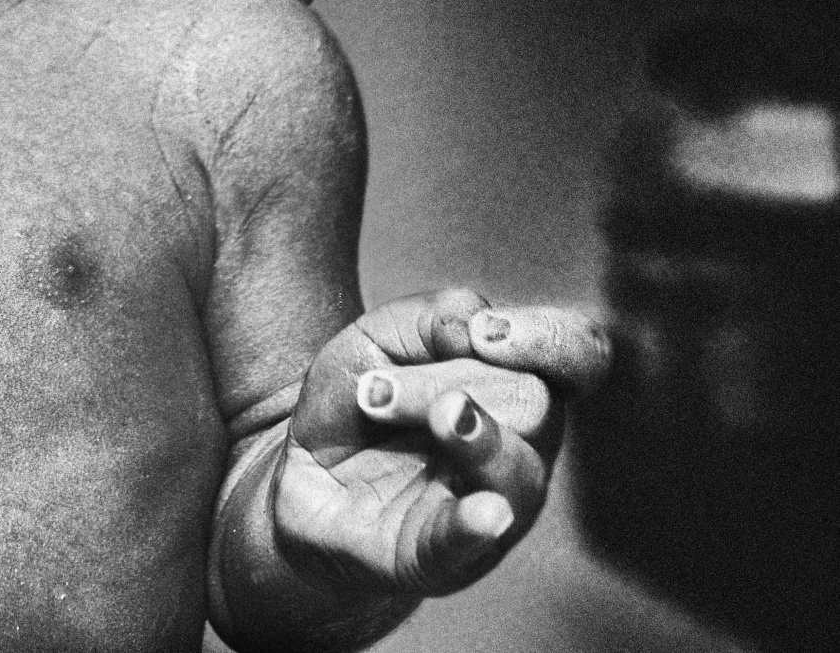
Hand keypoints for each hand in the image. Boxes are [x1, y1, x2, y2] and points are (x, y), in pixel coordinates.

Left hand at [273, 287, 610, 595]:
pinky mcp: (435, 559)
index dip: (553, 340)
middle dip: (453, 380)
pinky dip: (475, 526)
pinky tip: (485, 512)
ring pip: (517, 474)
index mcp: (515, 392)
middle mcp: (520, 455)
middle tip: (376, 390)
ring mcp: (487, 514)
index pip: (581, 360)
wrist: (295, 477)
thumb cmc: (354, 405)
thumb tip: (478, 325)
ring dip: (472, 434)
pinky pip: (466, 547)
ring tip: (439, 415)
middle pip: (532, 405)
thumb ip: (430, 317)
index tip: (486, 331)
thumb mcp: (375, 338)